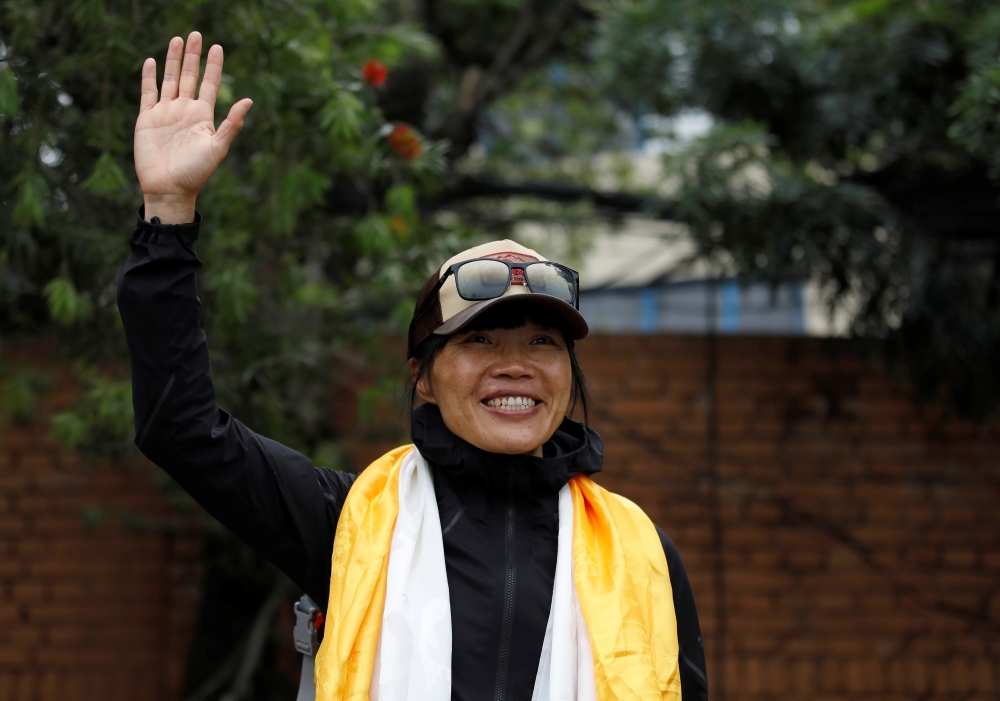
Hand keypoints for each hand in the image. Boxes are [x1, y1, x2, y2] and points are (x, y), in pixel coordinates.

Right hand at [134, 32, 251, 223]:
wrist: (170, 188)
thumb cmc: (196, 172)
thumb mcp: (218, 147)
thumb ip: (232, 124)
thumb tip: (249, 99)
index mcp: (203, 116)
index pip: (209, 84)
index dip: (213, 66)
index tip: (218, 47)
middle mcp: (185, 111)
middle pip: (190, 76)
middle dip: (193, 56)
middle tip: (196, 34)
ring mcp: (166, 113)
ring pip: (170, 80)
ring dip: (174, 60)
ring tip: (177, 40)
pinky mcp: (147, 119)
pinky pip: (148, 93)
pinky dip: (150, 77)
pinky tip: (152, 62)